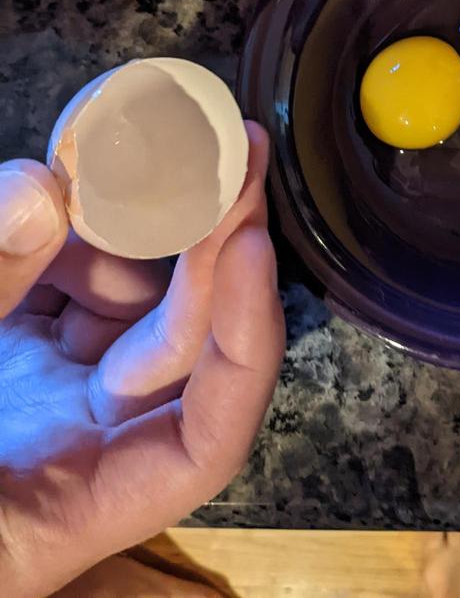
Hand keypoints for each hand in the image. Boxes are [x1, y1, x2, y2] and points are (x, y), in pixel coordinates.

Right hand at [0, 122, 283, 596]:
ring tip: (142, 144)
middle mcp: (75, 449)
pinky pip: (68, 285)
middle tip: (237, 148)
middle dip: (215, 242)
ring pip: (126, 302)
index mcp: (65, 505)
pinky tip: (73, 177)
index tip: (248, 241)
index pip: (202, 440)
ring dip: (137, 224)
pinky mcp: (19, 355)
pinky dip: (73, 231)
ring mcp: (47, 397)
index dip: (243, 341)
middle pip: (180, 345)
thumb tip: (41, 189)